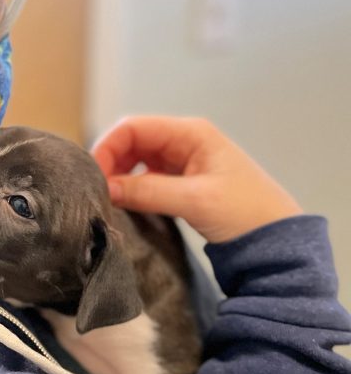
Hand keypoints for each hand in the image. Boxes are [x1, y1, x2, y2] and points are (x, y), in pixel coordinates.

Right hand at [91, 116, 303, 243]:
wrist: (279, 245)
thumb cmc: (245, 213)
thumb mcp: (194, 200)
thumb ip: (147, 191)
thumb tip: (105, 188)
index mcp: (190, 133)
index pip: (134, 127)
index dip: (108, 146)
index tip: (94, 175)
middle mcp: (183, 141)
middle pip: (132, 141)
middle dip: (112, 162)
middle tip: (97, 190)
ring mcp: (183, 162)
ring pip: (137, 160)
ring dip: (120, 176)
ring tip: (108, 199)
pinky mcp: (183, 182)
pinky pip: (147, 178)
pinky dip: (133, 188)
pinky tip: (125, 203)